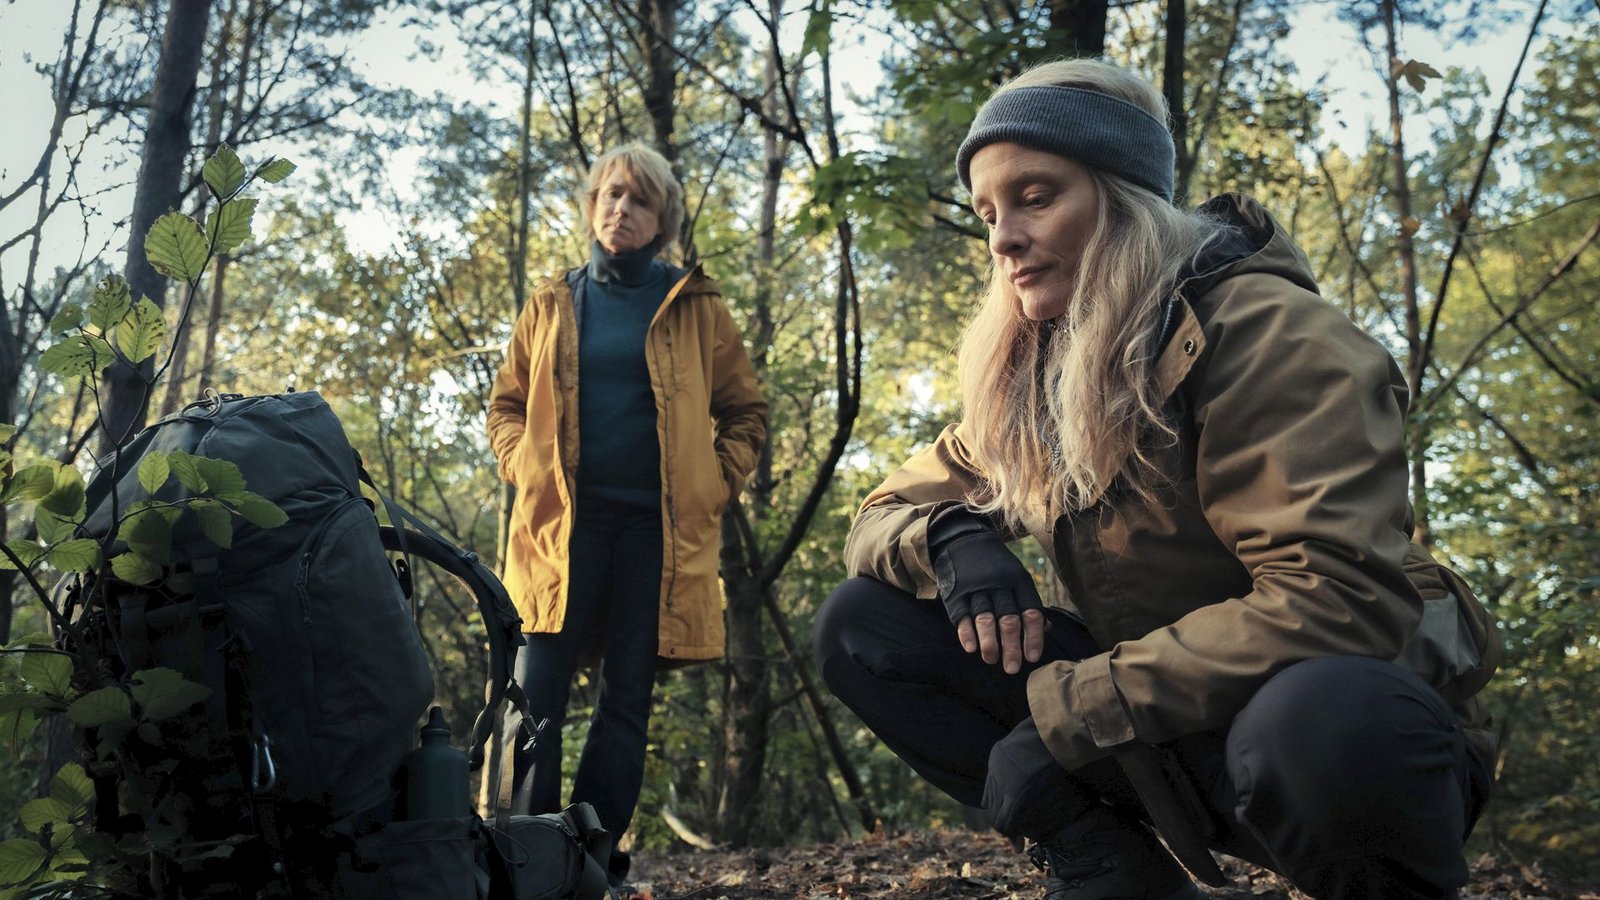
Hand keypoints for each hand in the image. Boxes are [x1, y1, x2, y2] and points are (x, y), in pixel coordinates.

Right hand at [932, 525, 1045, 673]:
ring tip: (992, 660)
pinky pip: (961, 615)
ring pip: (985, 618)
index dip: (1033, 636)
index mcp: (1019, 582)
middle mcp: (999, 585)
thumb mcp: (1017, 577)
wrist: (965, 541)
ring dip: (989, 642)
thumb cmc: (997, 566)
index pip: (1030, 612)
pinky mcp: (956, 592)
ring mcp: (976, 588)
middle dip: (1011, 646)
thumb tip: (1048, 629)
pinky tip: (971, 648)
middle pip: (1008, 619)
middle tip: (1012, 668)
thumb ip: (1029, 603)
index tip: (1032, 658)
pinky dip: (966, 633)